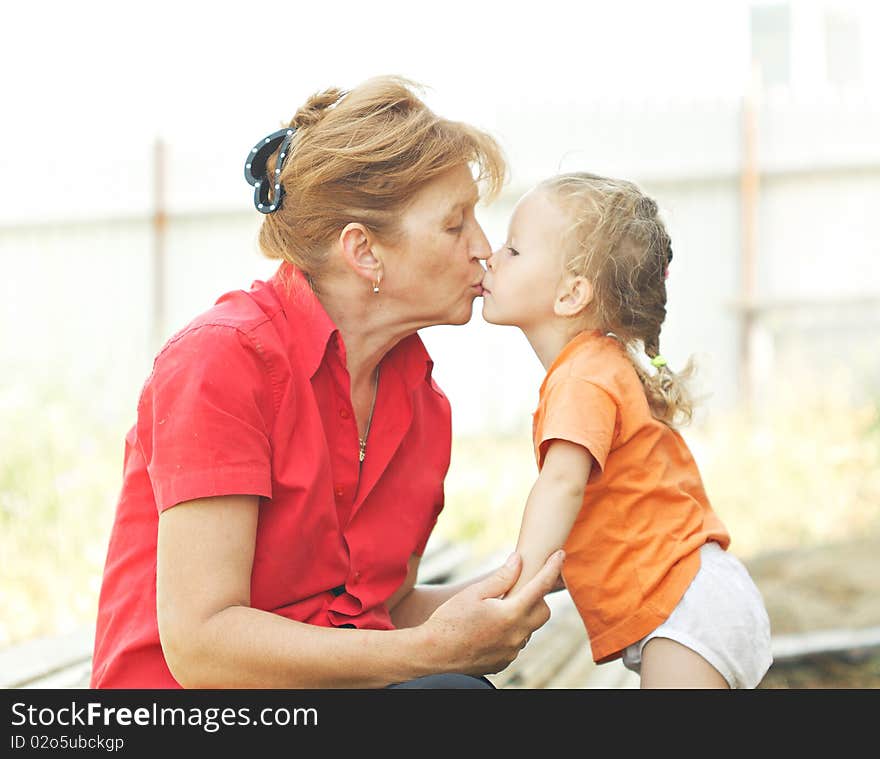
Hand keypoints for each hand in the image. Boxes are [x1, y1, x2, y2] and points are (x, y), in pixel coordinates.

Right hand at [419, 550, 564, 675]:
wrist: (433, 654)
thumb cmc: (450, 620)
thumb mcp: (473, 593)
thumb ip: (501, 577)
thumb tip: (518, 560)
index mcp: (511, 614)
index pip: (540, 587)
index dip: (553, 568)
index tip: (560, 554)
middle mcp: (517, 635)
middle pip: (543, 612)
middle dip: (538, 598)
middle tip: (518, 589)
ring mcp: (512, 652)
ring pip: (529, 629)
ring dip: (521, 616)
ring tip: (496, 611)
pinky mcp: (504, 662)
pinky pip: (516, 643)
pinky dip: (510, 632)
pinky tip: (489, 629)